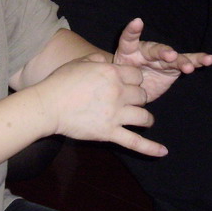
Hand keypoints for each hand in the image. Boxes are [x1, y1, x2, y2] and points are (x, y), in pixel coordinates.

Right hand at [34, 53, 167, 156]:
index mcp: (112, 72)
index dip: (134, 79)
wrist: (48, 105)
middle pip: (142, 95)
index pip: (137, 75)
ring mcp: (115, 113)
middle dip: (138, 97)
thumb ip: (96, 58)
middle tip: (130, 101)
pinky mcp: (109, 132)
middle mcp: (118, 92)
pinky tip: (163, 151)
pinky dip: (151, 148)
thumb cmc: (60, 82)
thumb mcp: (79, 62)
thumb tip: (105, 59)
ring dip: (146, 118)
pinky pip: (135, 142)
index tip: (128, 83)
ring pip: (144, 116)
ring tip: (144, 120)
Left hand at [113, 18, 211, 101]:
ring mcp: (161, 59)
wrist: (126, 87)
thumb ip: (107, 70)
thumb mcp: (109, 73)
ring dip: (183, 59)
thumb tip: (96, 72)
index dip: (132, 30)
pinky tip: (208, 59)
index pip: (128, 38)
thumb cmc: (116, 78)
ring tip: (193, 63)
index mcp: (128, 50)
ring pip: (174, 56)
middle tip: (170, 56)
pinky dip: (197, 61)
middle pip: (156, 50)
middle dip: (163, 52)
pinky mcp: (173, 68)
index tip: (136, 22)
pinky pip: (187, 63)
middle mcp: (146, 51)